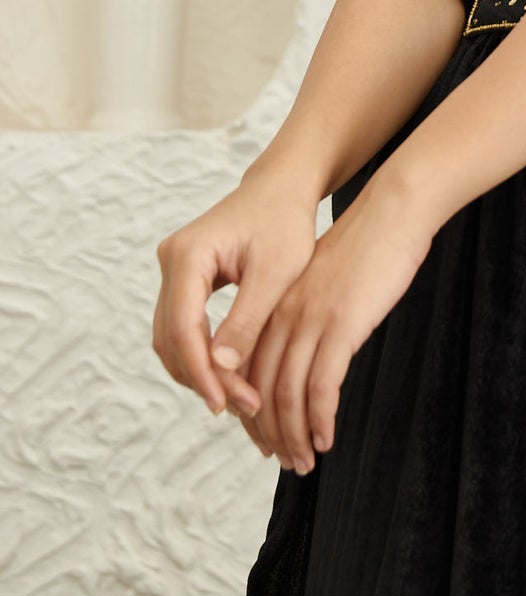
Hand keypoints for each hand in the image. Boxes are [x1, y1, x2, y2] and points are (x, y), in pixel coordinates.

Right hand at [152, 168, 319, 434]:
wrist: (282, 189)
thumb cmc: (285, 222)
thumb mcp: (276, 272)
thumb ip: (247, 319)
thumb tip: (220, 369)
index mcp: (189, 253)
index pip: (182, 326)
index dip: (202, 372)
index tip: (227, 404)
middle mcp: (171, 259)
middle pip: (171, 335)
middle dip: (202, 376)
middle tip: (241, 406)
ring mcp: (173, 269)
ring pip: (172, 336)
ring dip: (199, 370)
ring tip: (238, 398)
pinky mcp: (184, 278)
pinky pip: (182, 326)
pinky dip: (201, 353)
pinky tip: (230, 375)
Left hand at [242, 175, 432, 473]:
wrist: (392, 212)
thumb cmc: (366, 247)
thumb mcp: (324, 283)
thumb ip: (306, 316)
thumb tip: (304, 353)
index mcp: (274, 305)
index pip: (247, 372)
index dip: (252, 414)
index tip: (265, 441)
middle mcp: (282, 315)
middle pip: (260, 390)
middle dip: (269, 434)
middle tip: (285, 462)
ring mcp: (310, 321)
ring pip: (287, 395)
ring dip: (294, 436)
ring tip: (305, 462)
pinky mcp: (340, 326)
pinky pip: (321, 386)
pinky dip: (320, 420)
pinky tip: (326, 439)